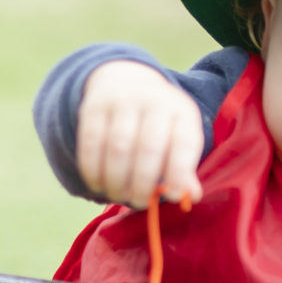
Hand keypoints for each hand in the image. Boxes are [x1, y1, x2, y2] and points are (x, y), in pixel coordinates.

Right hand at [76, 60, 204, 208]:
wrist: (126, 80)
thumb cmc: (159, 123)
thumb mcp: (178, 137)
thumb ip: (184, 168)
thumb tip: (190, 196)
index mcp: (181, 111)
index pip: (184, 142)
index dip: (178, 172)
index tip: (172, 197)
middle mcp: (153, 100)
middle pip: (148, 148)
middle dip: (142, 183)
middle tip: (139, 202)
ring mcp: (121, 101)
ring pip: (118, 148)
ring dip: (116, 180)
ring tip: (118, 196)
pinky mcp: (93, 106)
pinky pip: (91, 143)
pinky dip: (92, 169)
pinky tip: (97, 185)